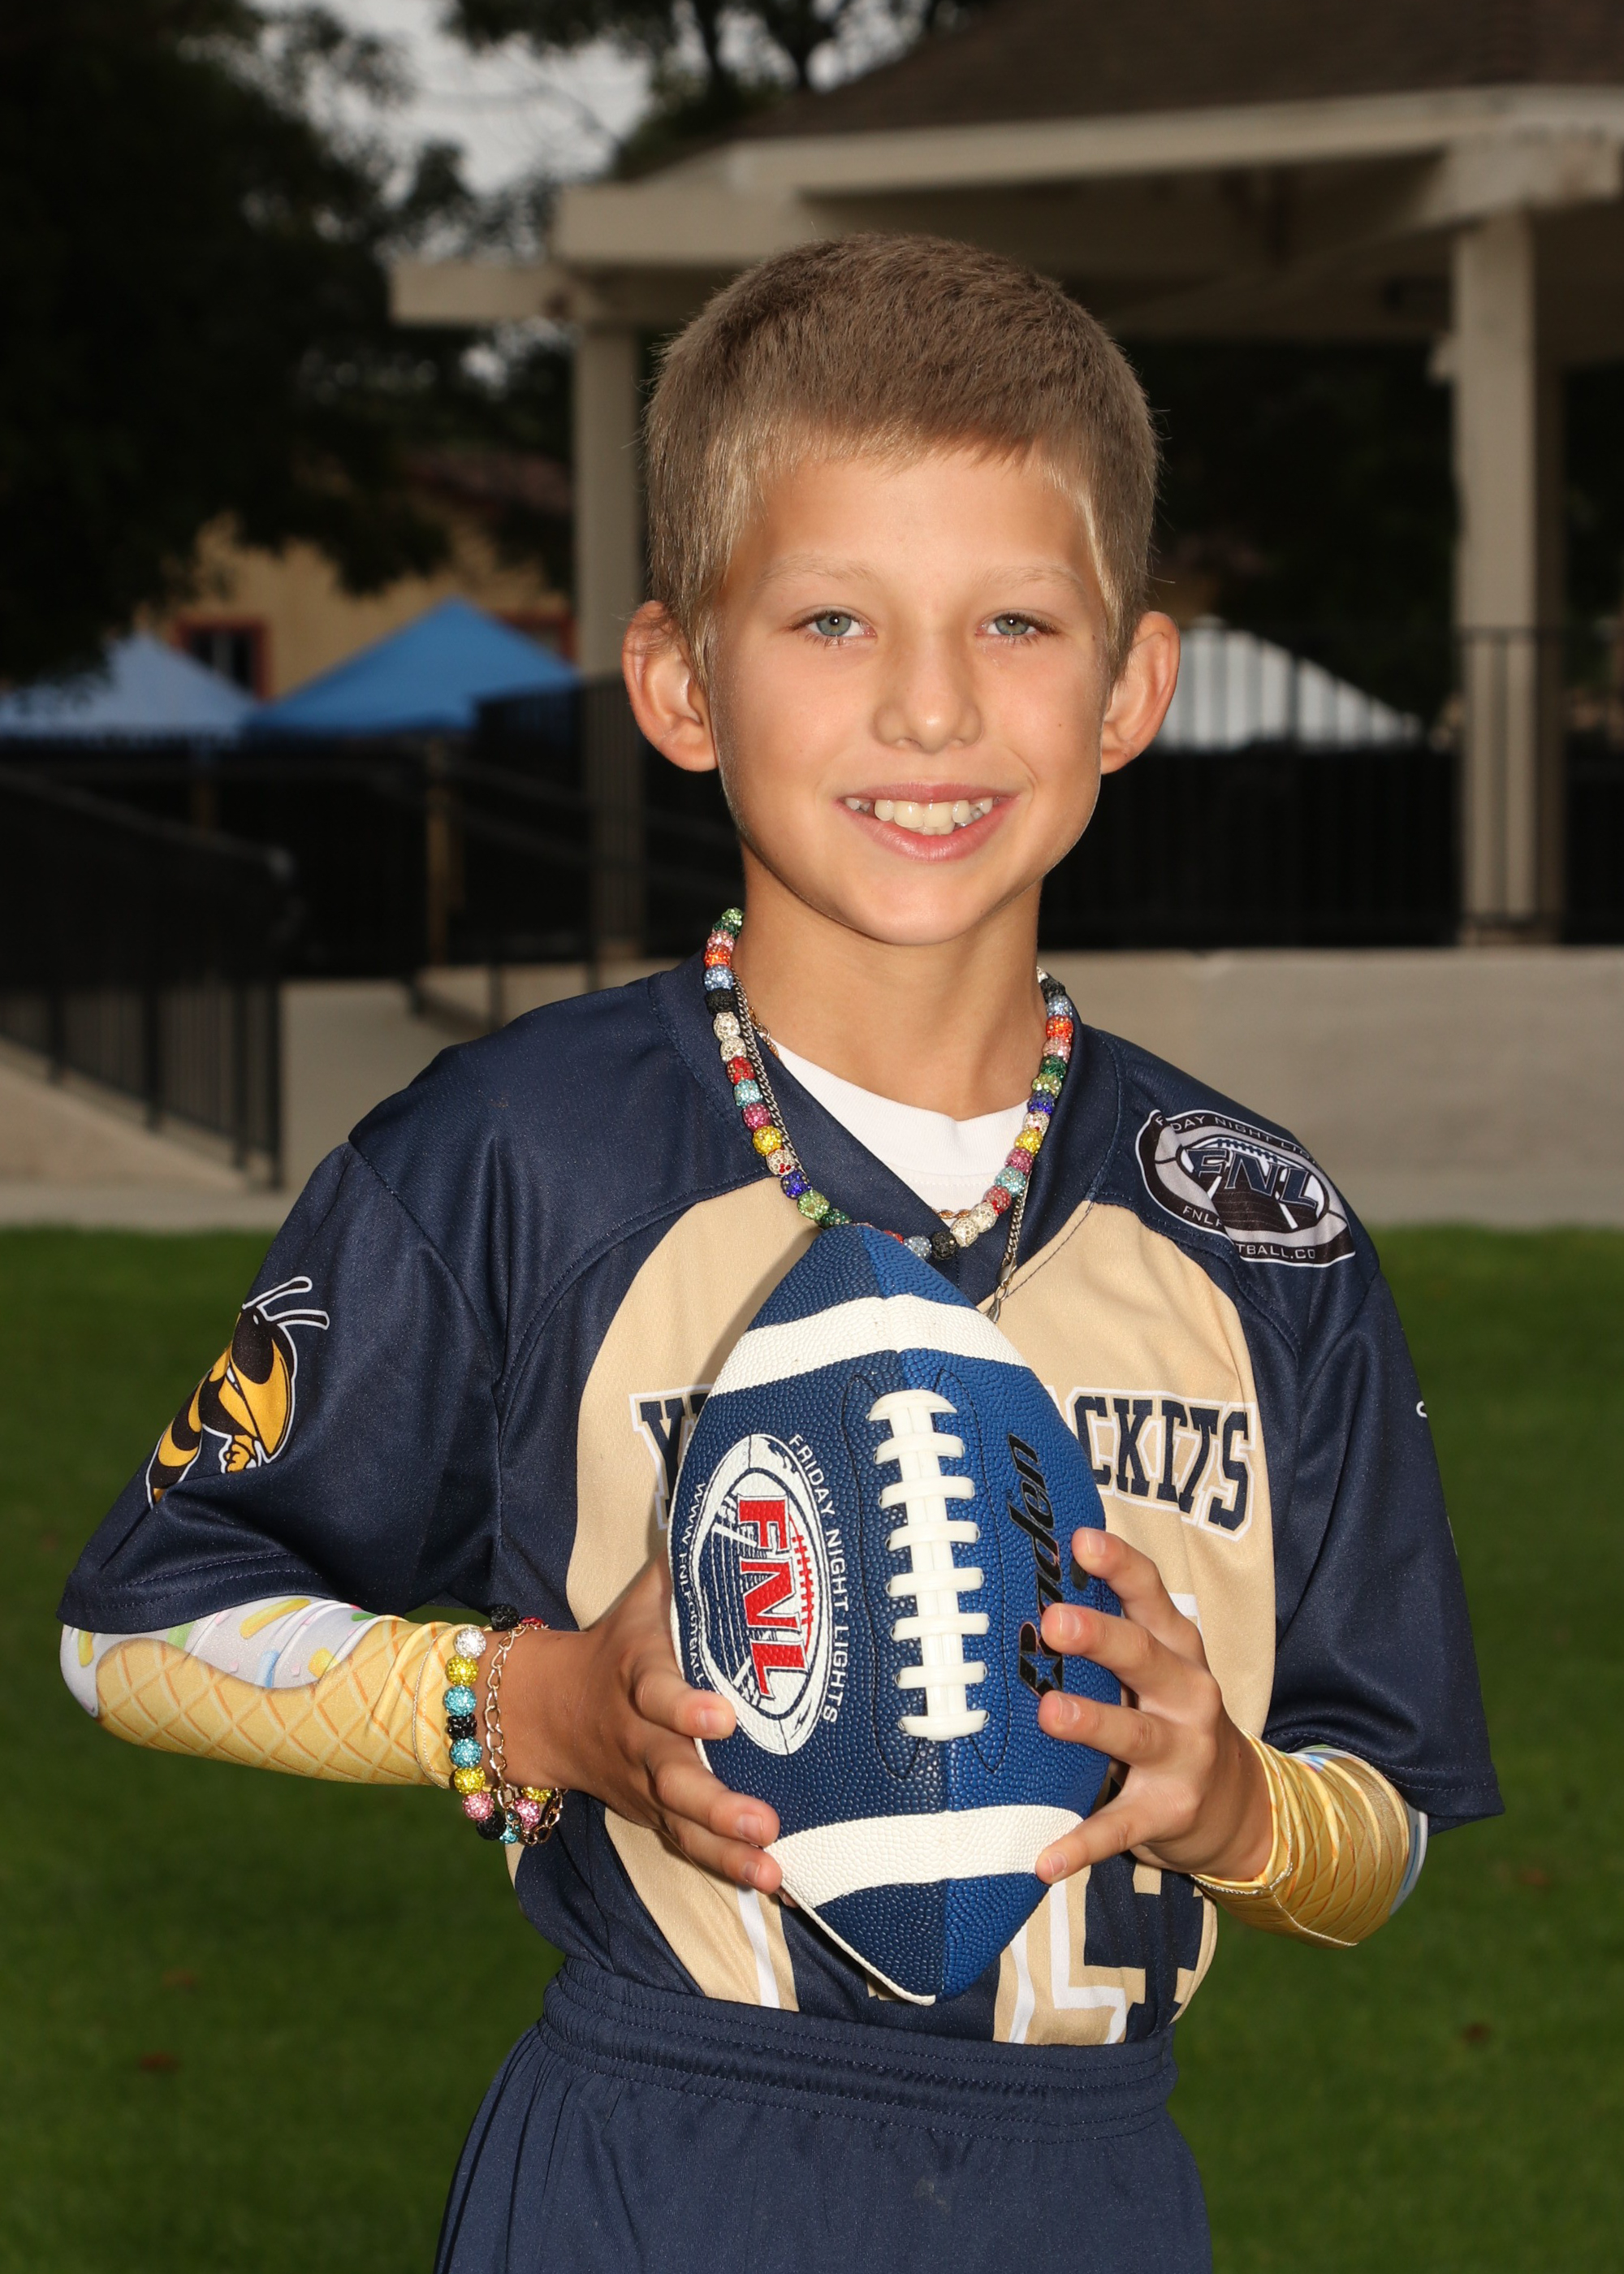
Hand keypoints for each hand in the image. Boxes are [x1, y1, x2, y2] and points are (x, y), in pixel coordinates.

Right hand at [480, 1557, 781, 1892]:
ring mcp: (642, 1783)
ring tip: (772, 1870)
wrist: (542, 1707)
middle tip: (764, 1820)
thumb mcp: (646, 1598)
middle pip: (673, 1775)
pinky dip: (723, 1869)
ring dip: (725, 1850)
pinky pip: (684, 1846)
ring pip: (681, 1822)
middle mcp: (638, 1737)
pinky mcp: (650, 1815)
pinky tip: (770, 1884)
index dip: (687, 1705)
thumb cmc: (618, 1642)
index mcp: (637, 1676)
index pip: (659, 1692)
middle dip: (716, 1802)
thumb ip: (691, 1562)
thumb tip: (740, 1508)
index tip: (725, 1715)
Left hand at [1032, 1529, 1271, 1884]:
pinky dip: (1083, 1844)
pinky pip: (1121, 1827)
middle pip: (1144, 1657)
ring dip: (1093, 1724)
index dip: (1119, 1566)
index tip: (1081, 1541)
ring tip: (1050, 1715)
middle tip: (1054, 1622)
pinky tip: (1045, 1859)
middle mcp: (1187, 1694)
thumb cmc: (1171, 1714)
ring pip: (1135, 1735)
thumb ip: (1111, 1627)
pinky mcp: (1168, 1812)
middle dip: (1100, 1638)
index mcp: (1177, 1648)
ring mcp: (1183, 1755)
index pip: (1151, 1596)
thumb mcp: (1157, 1665)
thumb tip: (1028, 1578)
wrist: (1239, 1805)